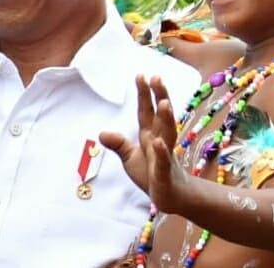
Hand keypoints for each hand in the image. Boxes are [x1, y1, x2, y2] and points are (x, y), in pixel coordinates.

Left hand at [100, 75, 188, 213]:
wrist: (172, 198)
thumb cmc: (152, 175)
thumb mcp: (130, 158)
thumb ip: (119, 145)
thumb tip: (102, 133)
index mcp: (150, 136)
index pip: (146, 112)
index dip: (144, 94)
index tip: (142, 75)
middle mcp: (160, 141)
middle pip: (160, 116)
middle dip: (159, 96)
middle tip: (156, 77)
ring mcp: (164, 157)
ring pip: (167, 134)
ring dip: (166, 118)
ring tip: (164, 102)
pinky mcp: (164, 175)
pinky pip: (163, 162)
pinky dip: (161, 153)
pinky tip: (157, 143)